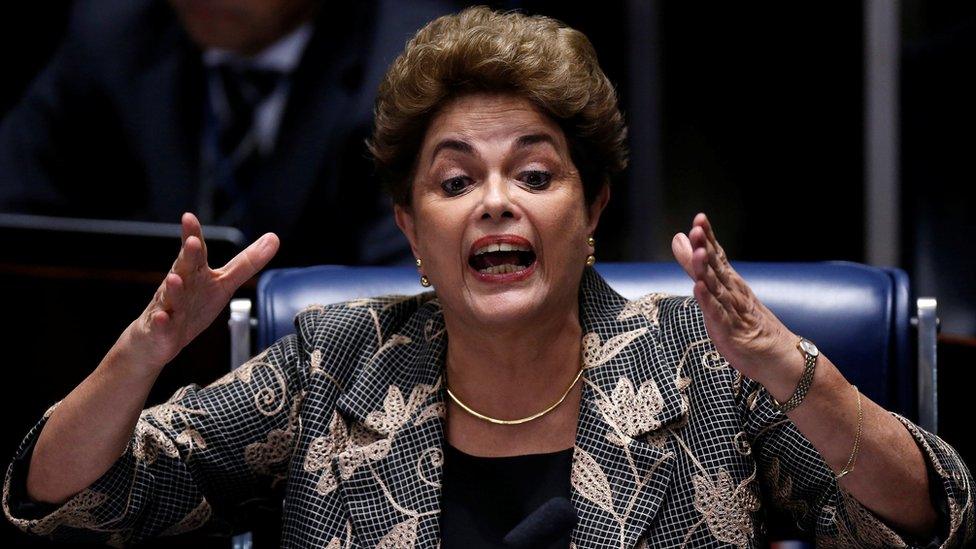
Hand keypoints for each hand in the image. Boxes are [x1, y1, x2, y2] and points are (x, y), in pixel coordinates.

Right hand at [122, 213, 278, 371]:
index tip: (189, 217)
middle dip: (188, 255)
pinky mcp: (161, 330)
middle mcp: (180, 286)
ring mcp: (168, 307)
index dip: (193, 234)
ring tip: (175, 278)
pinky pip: (161, 326)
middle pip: (183, 268)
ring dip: (173, 288)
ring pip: (170, 296)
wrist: (159, 338)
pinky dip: (162, 322)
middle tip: (192, 243)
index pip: (196, 252)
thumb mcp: (224, 284)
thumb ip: (246, 263)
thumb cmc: (193, 307)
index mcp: (195, 274)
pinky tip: (163, 317)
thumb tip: (273, 238)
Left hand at [671, 213, 795, 381]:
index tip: (700, 218)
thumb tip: (680, 238)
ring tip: (699, 252)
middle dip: (706, 247)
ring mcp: (732, 311)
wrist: (778, 356)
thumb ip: (696, 266)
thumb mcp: (718, 292)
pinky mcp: (729, 331)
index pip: (718, 255)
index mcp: (730, 282)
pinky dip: (707, 301)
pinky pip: (717, 314)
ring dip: (707, 270)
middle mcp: (732, 292)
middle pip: (717, 267)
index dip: (708, 237)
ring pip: (717, 287)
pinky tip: (698, 288)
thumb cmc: (745, 323)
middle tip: (697, 228)